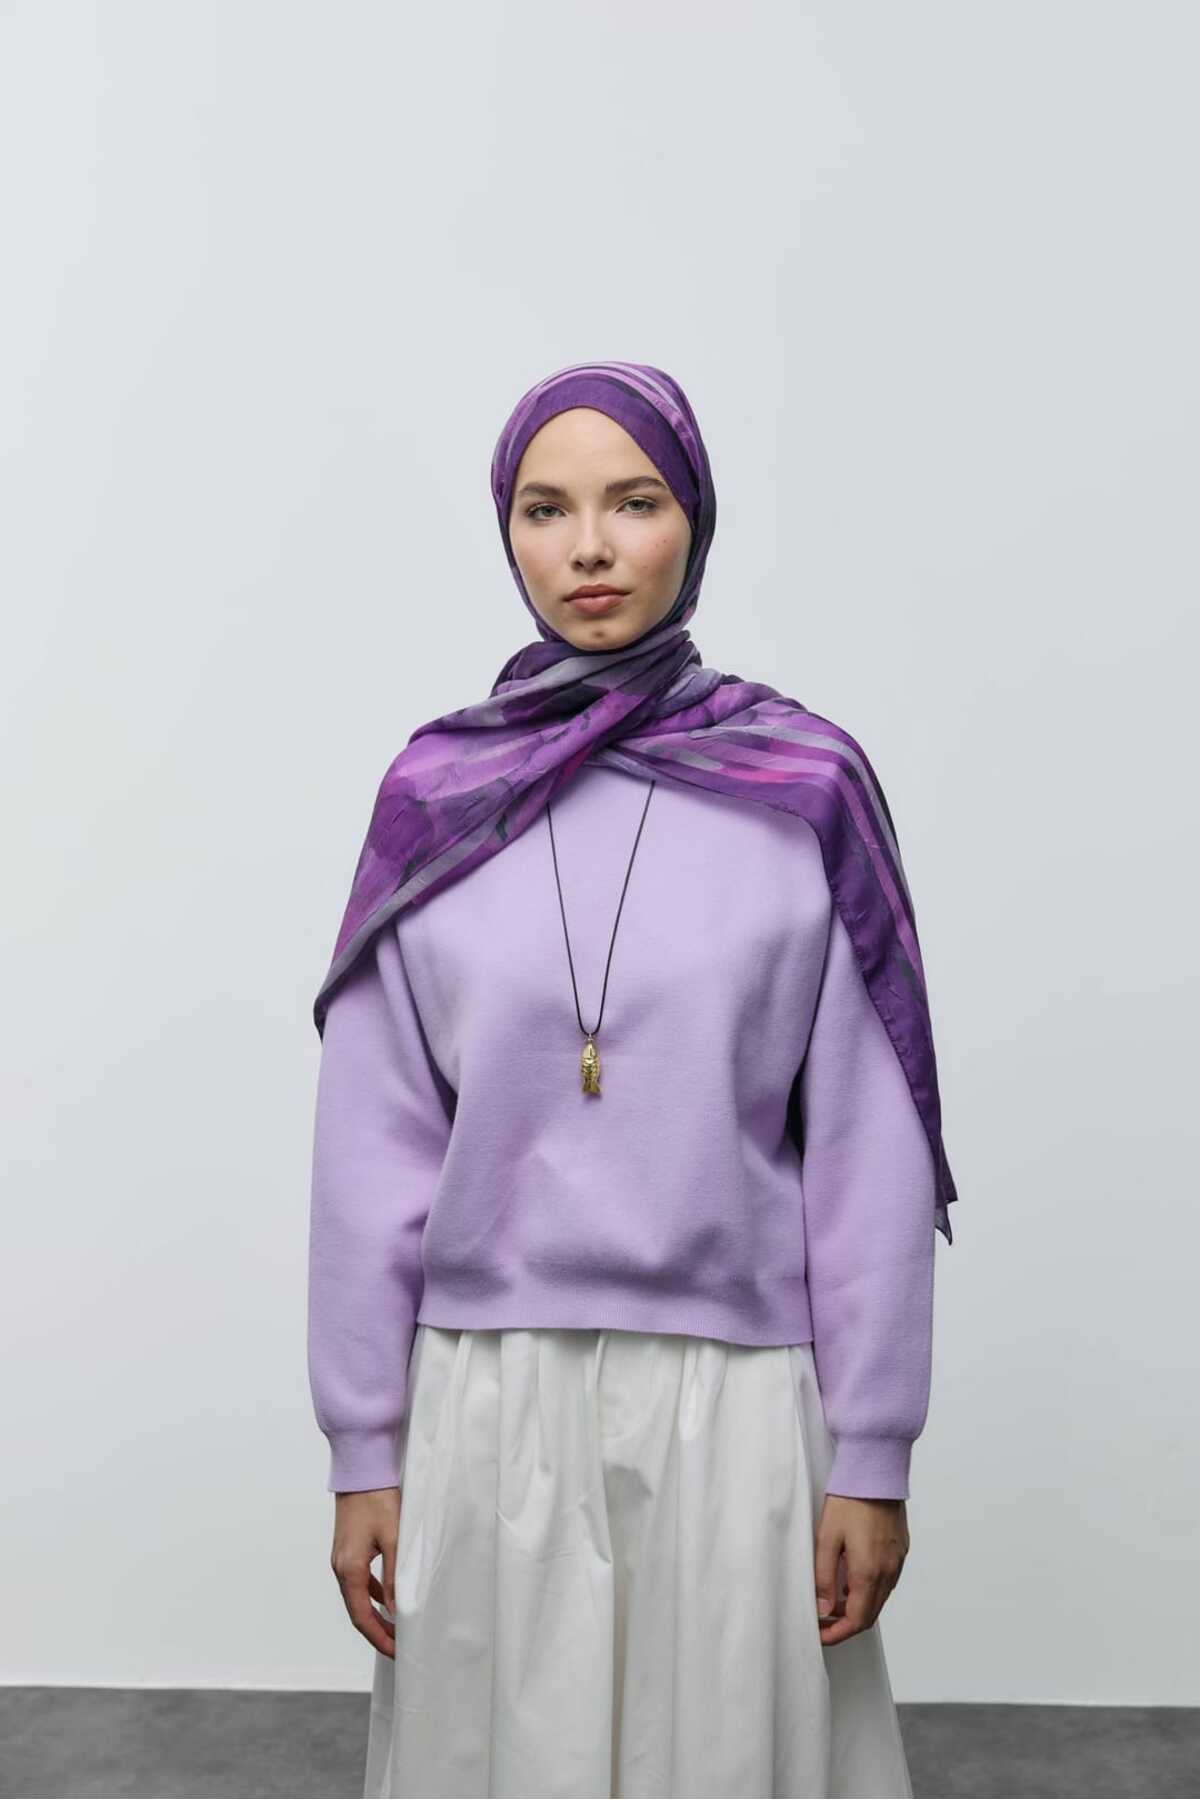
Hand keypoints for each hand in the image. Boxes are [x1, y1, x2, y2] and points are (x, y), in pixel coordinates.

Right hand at [330, 1485, 402, 1657]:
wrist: (361, 1471)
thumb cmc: (378, 1500)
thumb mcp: (394, 1538)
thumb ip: (395, 1576)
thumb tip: (397, 1609)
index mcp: (350, 1569)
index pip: (362, 1617)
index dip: (379, 1638)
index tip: (396, 1652)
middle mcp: (341, 1567)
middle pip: (358, 1611)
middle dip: (377, 1631)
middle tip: (398, 1647)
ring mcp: (342, 1558)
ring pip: (358, 1597)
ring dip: (375, 1614)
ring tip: (395, 1628)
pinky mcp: (348, 1549)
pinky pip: (359, 1581)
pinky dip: (372, 1595)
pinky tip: (386, 1598)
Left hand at [814, 1492, 908, 1645]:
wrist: (876, 1472)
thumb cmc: (849, 1501)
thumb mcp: (827, 1539)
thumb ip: (823, 1578)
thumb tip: (823, 1610)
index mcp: (869, 1573)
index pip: (856, 1621)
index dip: (837, 1634)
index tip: (820, 1635)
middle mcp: (888, 1572)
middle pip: (870, 1614)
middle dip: (846, 1624)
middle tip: (823, 1621)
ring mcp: (897, 1562)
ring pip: (879, 1599)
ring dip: (858, 1607)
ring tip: (832, 1600)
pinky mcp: (901, 1550)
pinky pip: (886, 1581)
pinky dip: (869, 1590)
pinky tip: (851, 1578)